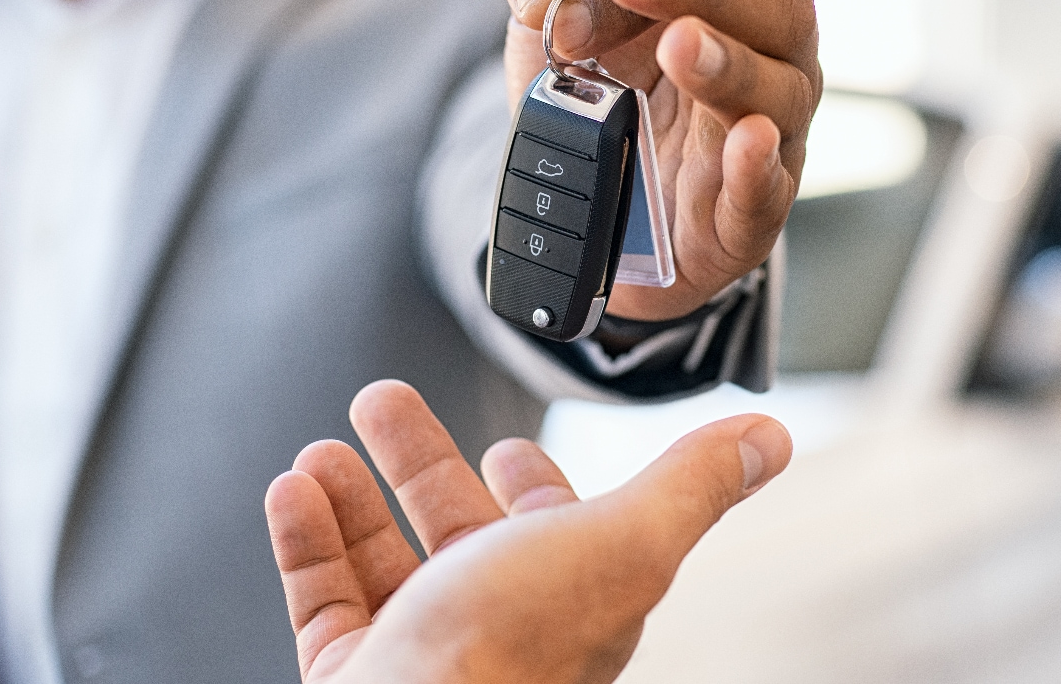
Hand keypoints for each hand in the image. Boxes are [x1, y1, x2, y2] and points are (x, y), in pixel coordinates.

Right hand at [265, 380, 792, 683]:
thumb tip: (767, 438)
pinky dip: (306, 542)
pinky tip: (293, 491)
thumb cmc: (509, 653)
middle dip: (421, 462)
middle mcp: (497, 629)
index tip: (506, 448)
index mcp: (570, 599)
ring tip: (324, 450)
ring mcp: (421, 658)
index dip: (534, 485)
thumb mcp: (622, 541)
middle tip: (382, 403)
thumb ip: (689, 486)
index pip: (557, 533)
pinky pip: (323, 602)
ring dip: (354, 499)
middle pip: (456, 533)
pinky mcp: (354, 678)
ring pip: (384, 565)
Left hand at [493, 0, 822, 319]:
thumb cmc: (601, 87)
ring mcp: (772, 136)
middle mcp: (770, 56)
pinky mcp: (750, 215)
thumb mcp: (554, 17)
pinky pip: (770, 191)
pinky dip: (758, 167)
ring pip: (780, 96)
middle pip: (780, 6)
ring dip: (729, 68)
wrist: (597, 200)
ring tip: (679, 48)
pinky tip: (747, 140)